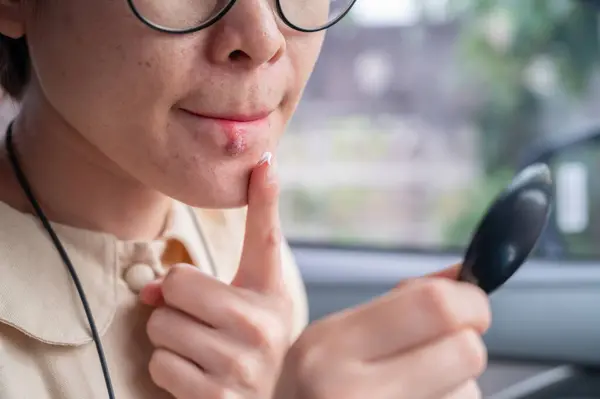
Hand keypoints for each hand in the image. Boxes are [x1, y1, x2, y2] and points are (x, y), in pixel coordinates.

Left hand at [140, 153, 293, 398]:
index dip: (265, 198)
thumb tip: (154, 283)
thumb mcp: (247, 304)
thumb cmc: (249, 343)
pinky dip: (168, 370)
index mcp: (271, 293)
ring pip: (161, 326)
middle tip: (200, 321)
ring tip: (201, 350)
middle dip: (174, 303)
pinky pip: (159, 365)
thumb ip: (204, 280)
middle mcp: (262, 324)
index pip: (266, 238)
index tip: (265, 163)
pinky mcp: (218, 396)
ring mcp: (241, 362)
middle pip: (177, 283)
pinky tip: (198, 375)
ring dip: (169, 338)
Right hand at [274, 265, 490, 398]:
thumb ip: (401, 302)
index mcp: (331, 343)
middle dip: (463, 346)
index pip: (435, 306)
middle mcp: (348, 389)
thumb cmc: (311, 388)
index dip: (468, 301)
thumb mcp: (335, 337)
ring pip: (469, 392)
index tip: (467, 307)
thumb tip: (463, 275)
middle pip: (466, 351)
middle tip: (440, 350)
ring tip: (413, 389)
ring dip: (454, 386)